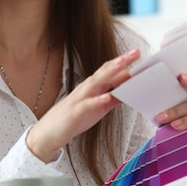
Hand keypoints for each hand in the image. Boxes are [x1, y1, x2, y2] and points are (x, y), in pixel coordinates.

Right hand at [26, 48, 140, 162]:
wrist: (49, 132)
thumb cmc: (74, 118)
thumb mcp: (99, 107)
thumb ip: (113, 98)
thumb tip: (130, 90)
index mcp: (93, 88)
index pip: (109, 71)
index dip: (124, 62)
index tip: (137, 54)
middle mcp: (87, 89)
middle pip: (104, 72)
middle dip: (120, 62)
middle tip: (135, 53)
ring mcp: (80, 99)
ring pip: (96, 83)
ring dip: (110, 74)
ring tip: (123, 66)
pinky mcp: (75, 112)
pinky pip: (87, 105)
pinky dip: (97, 100)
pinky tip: (107, 96)